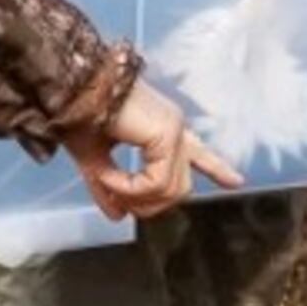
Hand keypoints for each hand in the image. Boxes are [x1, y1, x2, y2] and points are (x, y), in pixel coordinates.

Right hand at [61, 77, 243, 221]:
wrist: (69, 90)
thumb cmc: (78, 115)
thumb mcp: (95, 159)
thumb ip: (110, 188)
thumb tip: (117, 216)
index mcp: (163, 128)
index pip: (199, 153)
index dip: (218, 169)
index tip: (237, 182)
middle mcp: (174, 127)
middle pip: (179, 188)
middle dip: (147, 204)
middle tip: (117, 199)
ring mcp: (173, 128)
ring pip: (170, 190)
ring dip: (134, 196)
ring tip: (106, 181)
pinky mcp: (165, 133)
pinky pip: (157, 182)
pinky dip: (130, 188)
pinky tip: (109, 176)